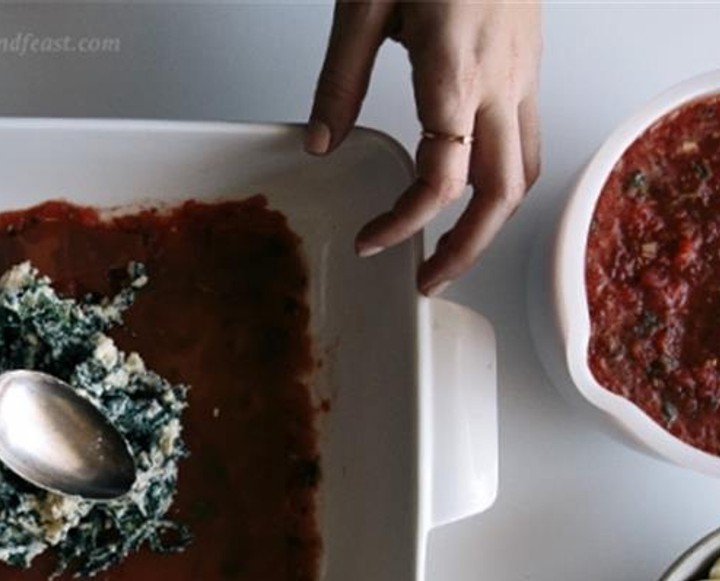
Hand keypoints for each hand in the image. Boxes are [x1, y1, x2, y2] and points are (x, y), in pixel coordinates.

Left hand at [305, 0, 541, 293]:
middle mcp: (502, 80)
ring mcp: (525, 74)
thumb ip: (340, 79)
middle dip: (466, 248)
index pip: (442, 175)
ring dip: (492, 223)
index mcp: (456, 69)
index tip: (370, 240)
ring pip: (528, 171)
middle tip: (424, 279)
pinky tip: (468, 191)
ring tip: (448, 251)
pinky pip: (530, 139)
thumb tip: (323, 145)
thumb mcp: (362, 2)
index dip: (405, 221)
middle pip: (503, 192)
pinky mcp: (529, 66)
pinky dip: (503, 182)